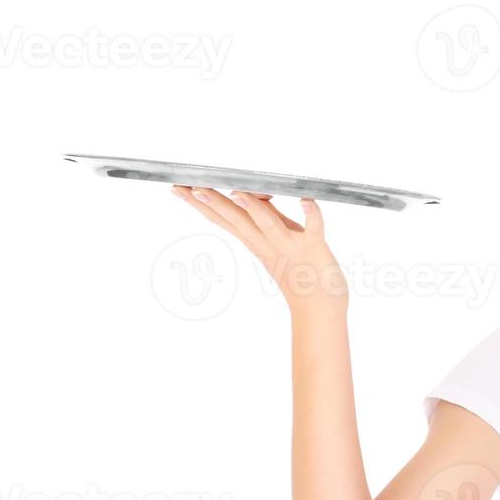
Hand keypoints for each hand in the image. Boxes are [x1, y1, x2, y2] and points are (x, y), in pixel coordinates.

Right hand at [171, 186, 346, 312]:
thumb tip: (248, 193)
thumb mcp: (276, 241)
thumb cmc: (300, 274)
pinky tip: (306, 200)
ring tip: (236, 192)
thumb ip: (265, 216)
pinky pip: (315, 228)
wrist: (320, 310)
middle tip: (190, 189)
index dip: (201, 205)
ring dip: (254, 208)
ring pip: (268, 224)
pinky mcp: (315, 248)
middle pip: (237, 221)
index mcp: (256, 243)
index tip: (179, 189)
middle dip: (214, 203)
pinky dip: (312, 214)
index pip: (224, 220)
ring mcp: (291, 246)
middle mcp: (269, 244)